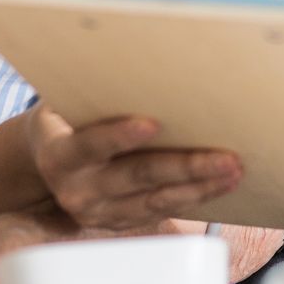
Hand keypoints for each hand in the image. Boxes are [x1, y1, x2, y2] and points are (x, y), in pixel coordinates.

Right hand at [26, 104, 241, 230]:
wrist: (49, 164)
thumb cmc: (67, 120)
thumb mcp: (65, 104)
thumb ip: (94, 91)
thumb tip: (142, 61)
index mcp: (59, 155)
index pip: (91, 145)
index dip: (120, 136)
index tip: (153, 124)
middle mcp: (78, 190)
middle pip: (137, 176)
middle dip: (185, 166)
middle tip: (225, 157)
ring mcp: (100, 212)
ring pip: (157, 201)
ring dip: (200, 187)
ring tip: (233, 171)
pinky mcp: (120, 223)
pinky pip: (162, 212)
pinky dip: (195, 197)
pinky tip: (221, 184)